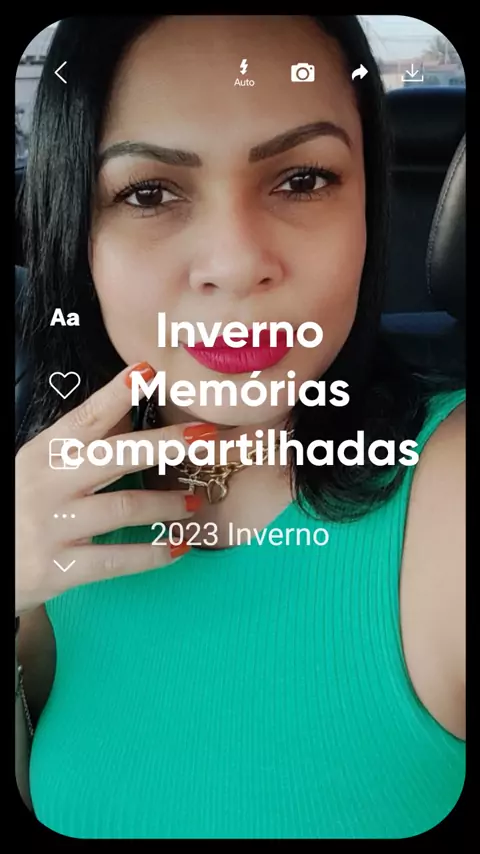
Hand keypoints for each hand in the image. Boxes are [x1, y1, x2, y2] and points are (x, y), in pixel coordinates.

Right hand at [15, 362, 212, 615]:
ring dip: (165, 504)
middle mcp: (47, 485)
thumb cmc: (23, 507)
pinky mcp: (58, 568)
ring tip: (193, 502)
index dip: (117, 393)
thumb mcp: (44, 468)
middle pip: (115, 457)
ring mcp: (52, 527)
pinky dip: (152, 554)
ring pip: (122, 508)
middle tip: (206, 436)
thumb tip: (130, 405)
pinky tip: (178, 547)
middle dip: (164, 444)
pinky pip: (115, 559)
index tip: (149, 370)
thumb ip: (85, 443)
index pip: (85, 418)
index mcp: (44, 454)